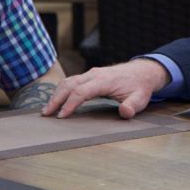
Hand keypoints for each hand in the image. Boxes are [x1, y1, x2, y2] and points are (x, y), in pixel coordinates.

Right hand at [42, 59, 169, 118]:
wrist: (142, 72)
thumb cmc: (140, 87)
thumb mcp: (140, 99)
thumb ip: (132, 106)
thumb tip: (125, 112)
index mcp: (104, 80)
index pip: (81, 91)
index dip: (70, 104)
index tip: (61, 116)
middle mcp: (94, 74)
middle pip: (69, 84)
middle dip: (56, 99)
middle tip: (46, 114)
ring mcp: (91, 74)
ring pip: (68, 81)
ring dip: (56, 95)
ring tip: (47, 110)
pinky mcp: (89, 76)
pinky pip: (72, 81)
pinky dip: (61, 91)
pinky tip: (56, 101)